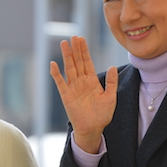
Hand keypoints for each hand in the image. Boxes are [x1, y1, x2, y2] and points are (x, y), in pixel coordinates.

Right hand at [50, 36, 117, 153]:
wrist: (93, 129)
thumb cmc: (102, 115)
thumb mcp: (111, 97)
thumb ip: (112, 82)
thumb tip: (113, 66)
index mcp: (91, 81)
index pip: (87, 62)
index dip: (84, 51)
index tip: (81, 39)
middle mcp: (81, 82)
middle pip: (77, 62)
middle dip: (76, 49)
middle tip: (73, 36)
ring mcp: (73, 88)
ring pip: (69, 69)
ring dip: (66, 57)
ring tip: (64, 44)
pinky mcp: (66, 96)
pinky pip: (60, 83)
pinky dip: (56, 74)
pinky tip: (54, 64)